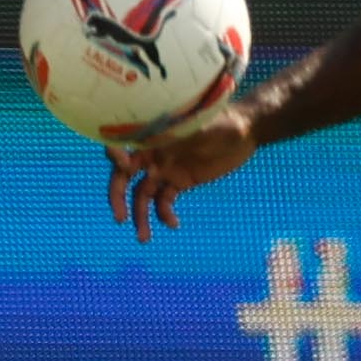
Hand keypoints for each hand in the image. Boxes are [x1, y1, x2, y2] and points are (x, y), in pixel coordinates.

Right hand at [107, 111, 256, 242]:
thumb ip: (172, 133)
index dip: (115, 157)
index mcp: (151, 137)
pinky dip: (165, 214)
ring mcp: (166, 169)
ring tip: (143, 238)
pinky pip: (165, 201)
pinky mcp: (180, 181)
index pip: (121, 146)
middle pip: (125, 178)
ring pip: (144, 195)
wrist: (245, 131)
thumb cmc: (221, 121)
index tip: (125, 167)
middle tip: (120, 219)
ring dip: (141, 216)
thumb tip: (144, 141)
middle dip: (119, 198)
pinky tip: (174, 224)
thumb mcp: (197, 124)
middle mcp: (152, 154)